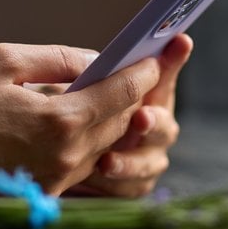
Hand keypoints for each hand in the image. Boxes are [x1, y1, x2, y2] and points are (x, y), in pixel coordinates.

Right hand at [0, 43, 160, 193]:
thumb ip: (60, 58)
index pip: (122, 94)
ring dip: (114, 118)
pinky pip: (84, 163)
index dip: (144, 71)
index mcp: (59, 122)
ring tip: (114, 91)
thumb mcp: (4, 61)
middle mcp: (66, 158)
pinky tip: (83, 120)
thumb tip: (98, 60)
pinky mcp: (45, 194)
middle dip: (134, 94)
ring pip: (106, 145)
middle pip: (122, 122)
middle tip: (142, 69)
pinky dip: (90, 140)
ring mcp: (57, 182)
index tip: (157, 55)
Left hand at [73, 34, 192, 197]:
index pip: (163, 73)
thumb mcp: (71, 90)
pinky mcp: (131, 185)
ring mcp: (146, 157)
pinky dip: (118, 184)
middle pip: (165, 125)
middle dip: (154, 121)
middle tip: (140, 116)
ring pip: (152, 162)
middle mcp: (152, 126)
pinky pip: (133, 188)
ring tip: (107, 161)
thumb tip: (96, 63)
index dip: (173, 59)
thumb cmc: (62, 113)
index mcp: (144, 95)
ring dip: (132, 161)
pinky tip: (96, 177)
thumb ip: (92, 77)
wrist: (47, 156)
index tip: (180, 40)